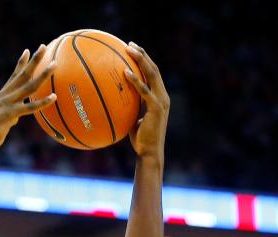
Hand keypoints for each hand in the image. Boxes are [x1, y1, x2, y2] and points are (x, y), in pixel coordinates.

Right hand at [0, 46, 56, 157]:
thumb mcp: (0, 121)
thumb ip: (10, 116)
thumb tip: (16, 118)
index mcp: (1, 96)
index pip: (13, 76)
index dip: (21, 63)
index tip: (27, 50)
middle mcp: (4, 96)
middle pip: (23, 74)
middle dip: (34, 60)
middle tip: (43, 46)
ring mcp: (7, 104)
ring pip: (29, 86)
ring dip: (43, 74)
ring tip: (54, 64)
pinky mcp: (10, 114)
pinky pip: (30, 107)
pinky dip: (42, 102)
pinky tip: (53, 97)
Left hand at [124, 42, 169, 162]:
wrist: (149, 152)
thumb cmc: (140, 139)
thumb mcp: (133, 119)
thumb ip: (129, 107)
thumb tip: (114, 101)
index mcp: (159, 96)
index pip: (152, 73)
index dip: (144, 60)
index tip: (132, 50)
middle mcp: (163, 95)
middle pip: (154, 69)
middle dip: (142, 54)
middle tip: (129, 44)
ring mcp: (161, 100)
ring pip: (152, 74)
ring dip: (140, 60)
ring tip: (129, 50)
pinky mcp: (156, 108)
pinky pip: (144, 91)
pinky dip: (135, 80)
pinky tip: (125, 72)